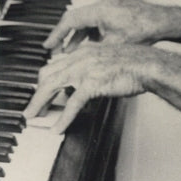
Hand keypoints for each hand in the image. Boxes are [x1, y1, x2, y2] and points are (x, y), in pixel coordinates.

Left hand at [24, 43, 153, 132]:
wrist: (148, 64)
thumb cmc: (134, 64)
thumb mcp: (108, 61)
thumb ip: (94, 70)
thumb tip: (86, 86)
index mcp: (84, 52)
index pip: (56, 64)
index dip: (45, 79)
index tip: (41, 89)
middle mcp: (80, 58)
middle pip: (48, 74)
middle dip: (36, 92)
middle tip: (32, 106)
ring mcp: (84, 70)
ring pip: (52, 86)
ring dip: (39, 103)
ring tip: (33, 116)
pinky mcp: (92, 83)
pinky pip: (72, 104)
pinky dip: (63, 118)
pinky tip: (58, 127)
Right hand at [44, 0, 170, 51]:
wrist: (167, 22)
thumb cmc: (146, 32)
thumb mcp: (115, 46)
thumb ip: (95, 53)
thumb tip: (80, 64)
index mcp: (100, 11)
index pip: (70, 21)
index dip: (57, 34)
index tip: (48, 45)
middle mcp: (105, 4)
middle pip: (77, 19)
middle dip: (66, 36)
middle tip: (57, 50)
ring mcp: (113, 5)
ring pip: (89, 20)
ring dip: (81, 35)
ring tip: (73, 51)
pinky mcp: (120, 8)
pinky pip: (100, 19)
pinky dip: (93, 32)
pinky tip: (93, 45)